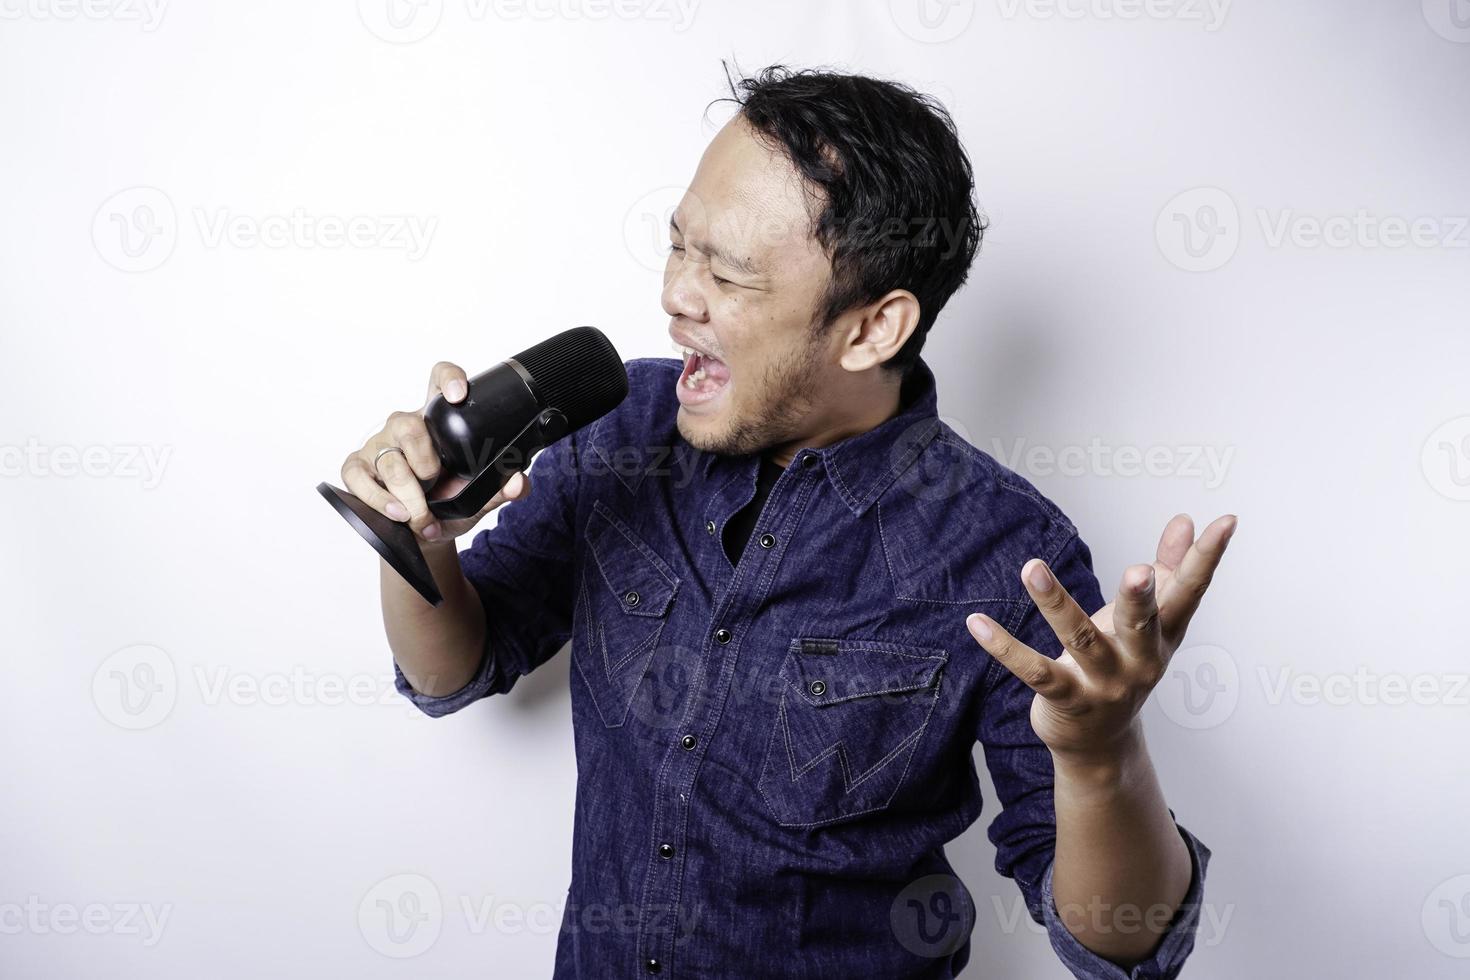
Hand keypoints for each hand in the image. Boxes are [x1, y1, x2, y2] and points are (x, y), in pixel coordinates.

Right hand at [340, 361, 532, 544]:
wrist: (425, 534)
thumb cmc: (452, 503)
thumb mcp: (481, 497)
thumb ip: (503, 487)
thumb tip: (519, 481)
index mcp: (439, 422)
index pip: (437, 381)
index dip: (447, 379)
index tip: (458, 394)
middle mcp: (405, 427)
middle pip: (407, 424)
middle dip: (424, 462)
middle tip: (436, 483)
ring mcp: (379, 446)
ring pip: (389, 461)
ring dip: (409, 496)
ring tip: (421, 516)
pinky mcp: (357, 468)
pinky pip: (359, 478)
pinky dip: (380, 501)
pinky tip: (398, 514)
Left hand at [965, 514, 1237, 761]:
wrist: (1101, 744)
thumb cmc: (1125, 665)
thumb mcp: (1152, 622)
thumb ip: (1169, 569)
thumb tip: (1186, 520)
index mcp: (1163, 635)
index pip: (1190, 592)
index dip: (1207, 558)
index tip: (1226, 521)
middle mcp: (1139, 660)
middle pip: (1142, 624)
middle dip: (1141, 599)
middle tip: (1140, 571)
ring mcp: (1103, 683)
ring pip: (1079, 639)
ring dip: (1055, 603)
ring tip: (1031, 567)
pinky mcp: (1066, 699)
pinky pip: (1033, 671)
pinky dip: (1004, 647)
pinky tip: (977, 622)